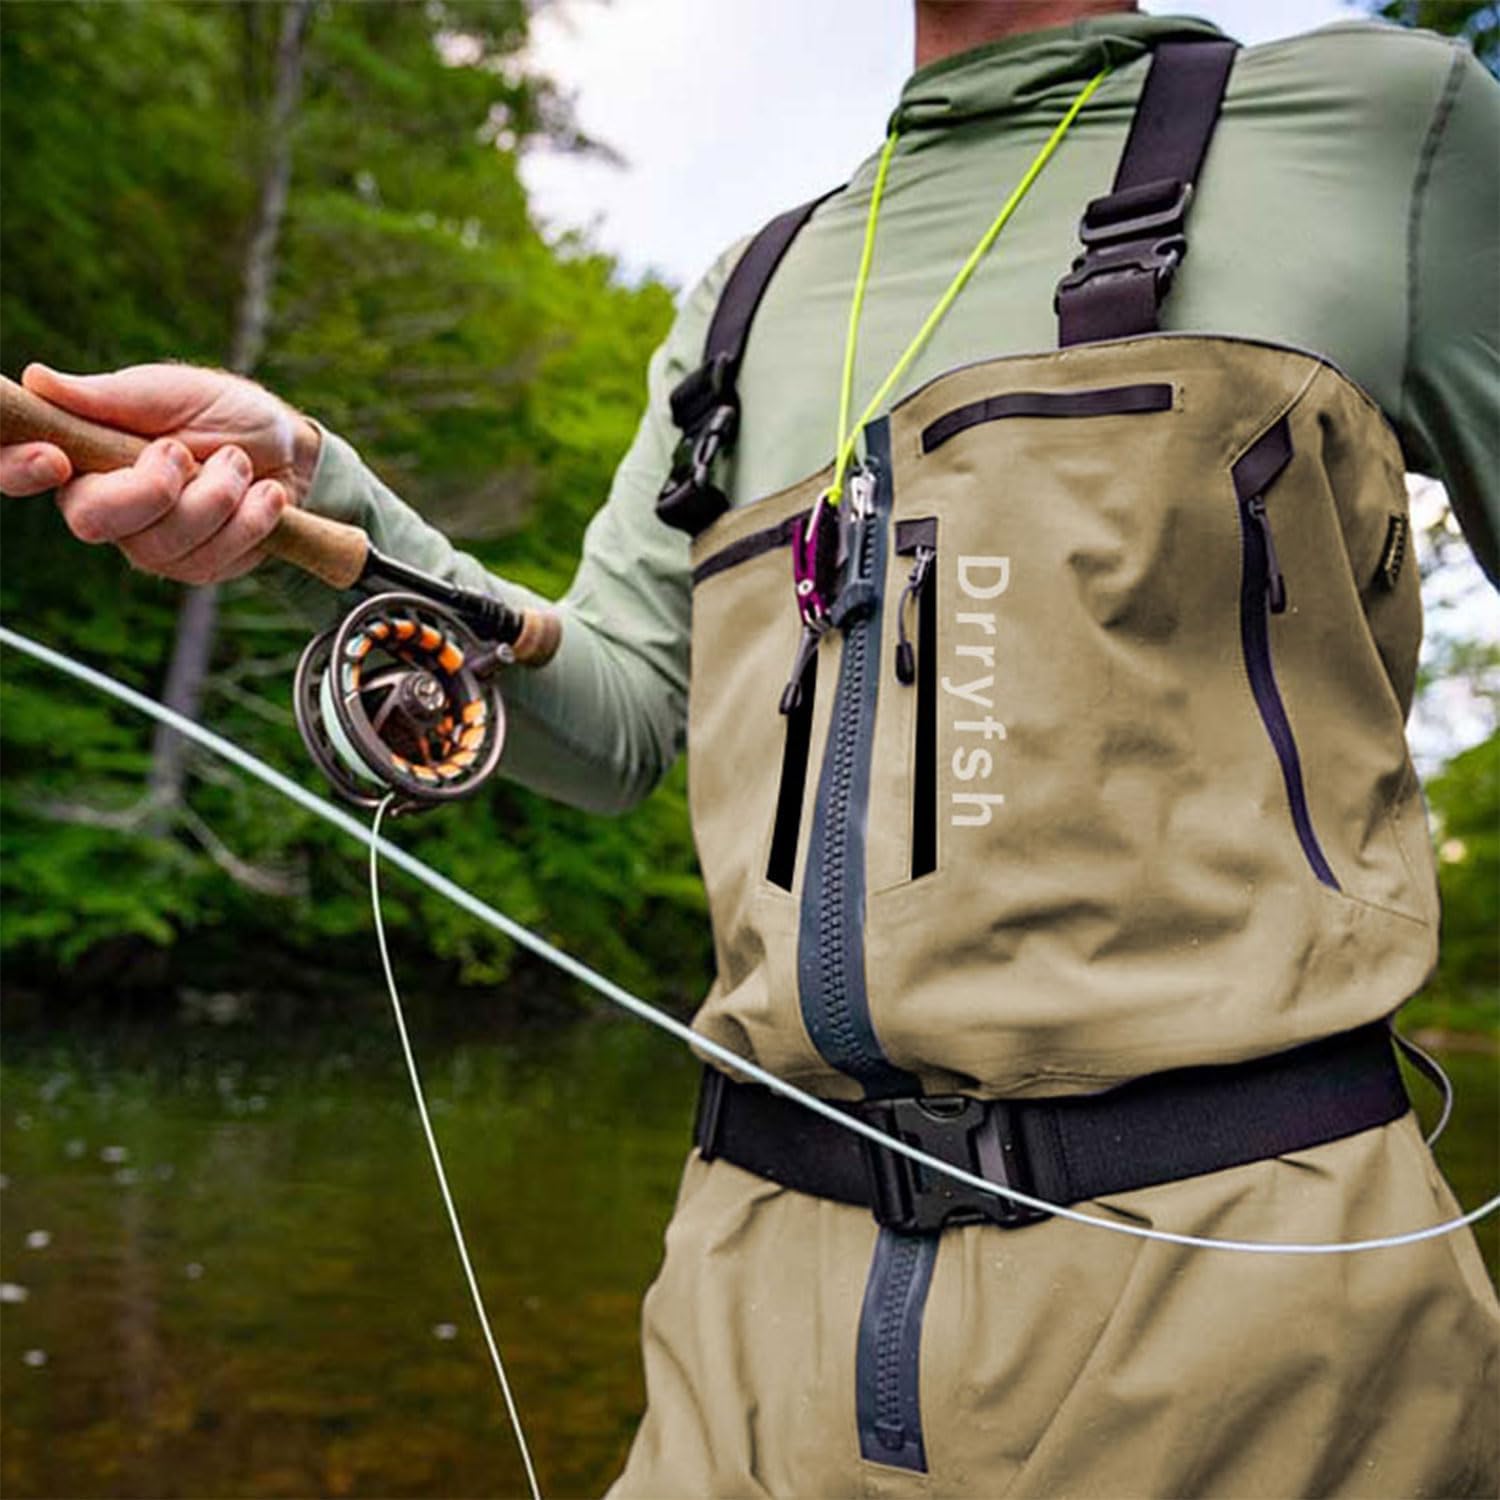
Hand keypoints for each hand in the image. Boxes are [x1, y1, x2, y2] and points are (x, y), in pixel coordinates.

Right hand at [0, 362, 322, 583]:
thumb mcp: (168, 391)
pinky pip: (214, 556)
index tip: (52, 460)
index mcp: (80, 456)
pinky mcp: (197, 567)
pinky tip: (265, 493)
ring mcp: (151, 543)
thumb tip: (37, 379)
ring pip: (165, 540)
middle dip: (150, 486)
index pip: (17, 470)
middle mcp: (105, 506)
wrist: (291, 449)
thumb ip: (109, 396)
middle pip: (93, 519)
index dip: (17, 470)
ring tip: (237, 461)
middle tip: (183, 450)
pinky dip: (251, 517)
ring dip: (217, 493)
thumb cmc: (219, 412)